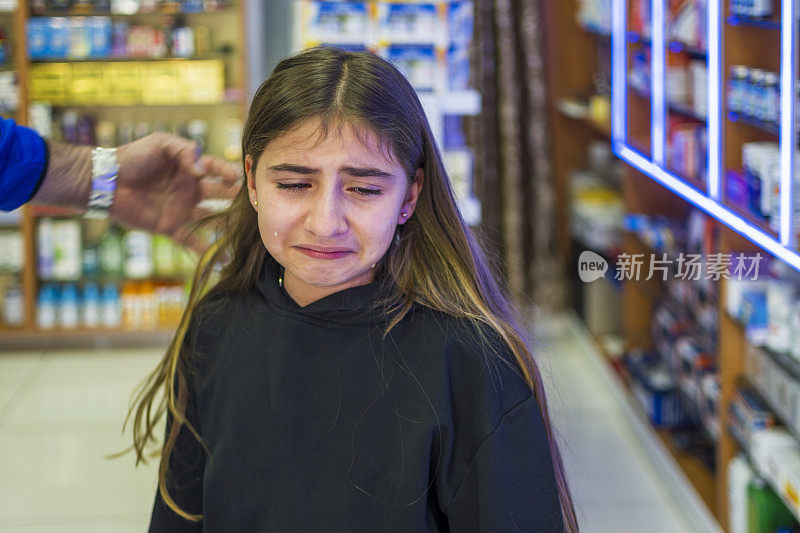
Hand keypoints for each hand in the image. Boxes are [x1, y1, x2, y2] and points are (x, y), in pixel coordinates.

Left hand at [112, 132, 240, 253]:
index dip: (227, 172)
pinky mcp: (170, 226)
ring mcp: (182, 209)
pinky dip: (207, 250)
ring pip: (212, 217)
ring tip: (247, 230)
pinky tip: (224, 259)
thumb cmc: (133, 157)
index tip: (238, 177)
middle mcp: (190, 189)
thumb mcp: (160, 143)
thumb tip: (202, 169)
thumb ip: (184, 151)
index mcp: (189, 168)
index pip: (215, 170)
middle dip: (235, 197)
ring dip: (228, 223)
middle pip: (219, 194)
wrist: (107, 180)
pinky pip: (192, 240)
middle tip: (252, 202)